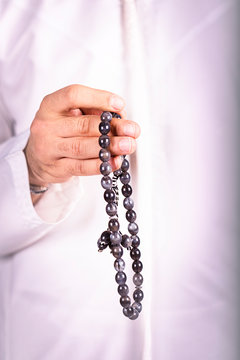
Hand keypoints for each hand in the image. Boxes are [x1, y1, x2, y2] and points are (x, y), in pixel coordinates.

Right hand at [24, 84, 140, 185]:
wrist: (37, 158)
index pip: (73, 95)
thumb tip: (122, 118)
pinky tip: (115, 161)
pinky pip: (81, 167)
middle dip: (112, 127)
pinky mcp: (56, 168)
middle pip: (83, 124)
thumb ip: (95, 112)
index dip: (98, 98)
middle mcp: (46, 125)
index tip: (119, 105)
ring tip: (128, 145)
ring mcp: (48, 148)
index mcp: (50, 105)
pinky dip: (101, 165)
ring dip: (110, 147)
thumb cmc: (62, 132)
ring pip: (82, 147)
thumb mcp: (72, 115)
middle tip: (132, 131)